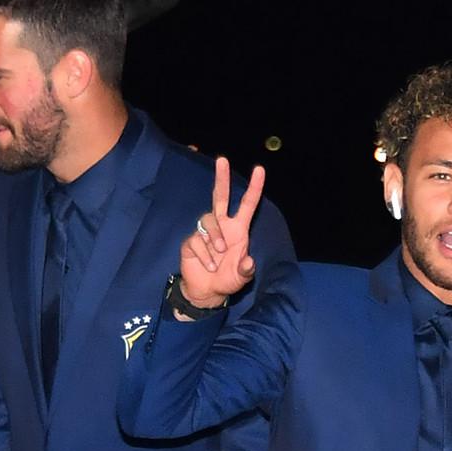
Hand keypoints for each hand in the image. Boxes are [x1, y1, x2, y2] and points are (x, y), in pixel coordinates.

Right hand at [176, 158, 266, 311]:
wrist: (207, 291)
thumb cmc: (227, 280)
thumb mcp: (241, 277)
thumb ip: (246, 270)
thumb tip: (248, 261)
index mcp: (238, 229)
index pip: (247, 204)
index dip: (254, 187)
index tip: (260, 169)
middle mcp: (222, 226)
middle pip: (220, 196)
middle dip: (222, 178)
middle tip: (223, 159)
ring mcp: (205, 232)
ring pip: (208, 220)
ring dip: (215, 237)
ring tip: (219, 254)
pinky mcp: (191, 241)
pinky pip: (197, 240)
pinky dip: (205, 254)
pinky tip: (209, 265)